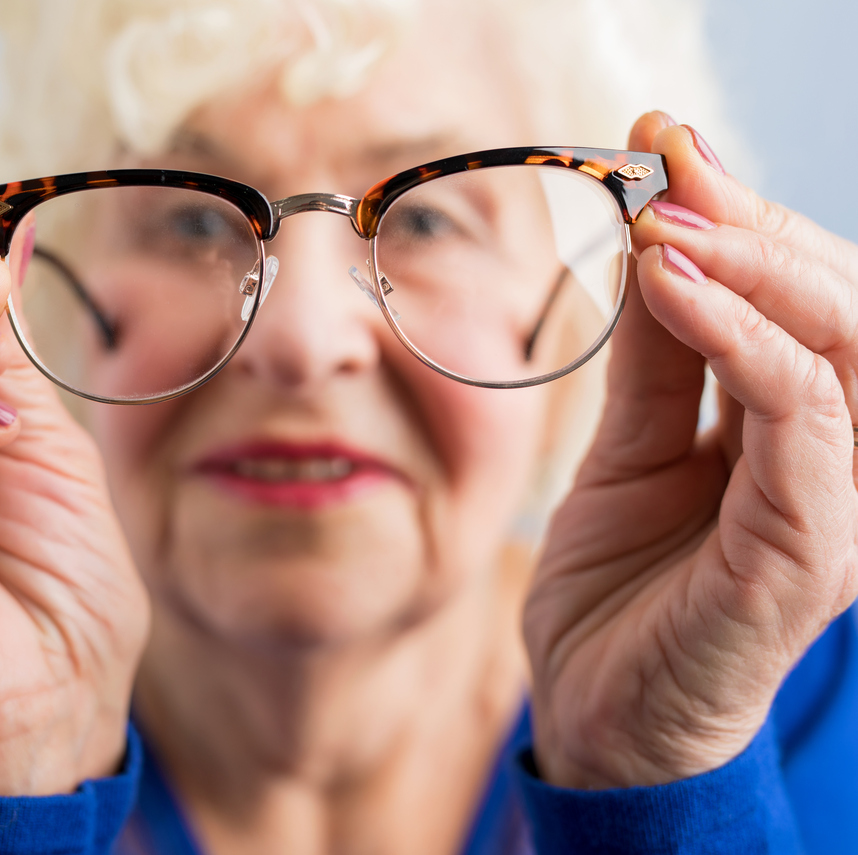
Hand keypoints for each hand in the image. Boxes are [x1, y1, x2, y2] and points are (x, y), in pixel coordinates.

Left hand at [524, 112, 857, 787]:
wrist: (599, 716)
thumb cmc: (622, 592)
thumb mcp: (627, 450)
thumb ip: (656, 360)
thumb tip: (657, 244)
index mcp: (799, 434)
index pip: (803, 300)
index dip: (745, 216)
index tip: (666, 147)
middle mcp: (836, 462)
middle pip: (843, 306)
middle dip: (757, 220)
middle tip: (672, 161)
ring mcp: (835, 508)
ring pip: (844, 349)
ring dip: (758, 267)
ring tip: (669, 219)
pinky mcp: (809, 553)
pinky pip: (804, 422)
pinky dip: (745, 343)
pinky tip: (675, 288)